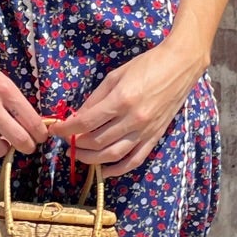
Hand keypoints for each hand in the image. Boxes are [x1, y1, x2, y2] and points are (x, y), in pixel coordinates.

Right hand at [0, 40, 53, 160]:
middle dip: (28, 146)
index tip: (40, 136)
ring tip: (1, 141)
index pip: (32, 120)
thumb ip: (10, 96)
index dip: (40, 133)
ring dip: (4, 148)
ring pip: (0, 150)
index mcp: (4, 89)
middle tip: (27, 145)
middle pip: (20, 140)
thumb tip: (24, 118)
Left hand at [46, 40, 206, 180]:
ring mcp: (145, 131)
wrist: (180, 65)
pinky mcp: (155, 137)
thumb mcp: (115, 76)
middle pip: (97, 141)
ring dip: (92, 159)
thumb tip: (78, 116)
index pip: (86, 123)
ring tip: (80, 155)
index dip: (67, 129)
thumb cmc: (147, 65)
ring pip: (113, 154)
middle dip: (77, 144)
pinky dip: (118, 169)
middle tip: (67, 140)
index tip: (56, 130)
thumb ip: (95, 98)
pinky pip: (135, 159)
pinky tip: (105, 171)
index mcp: (121, 100)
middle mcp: (133, 119)